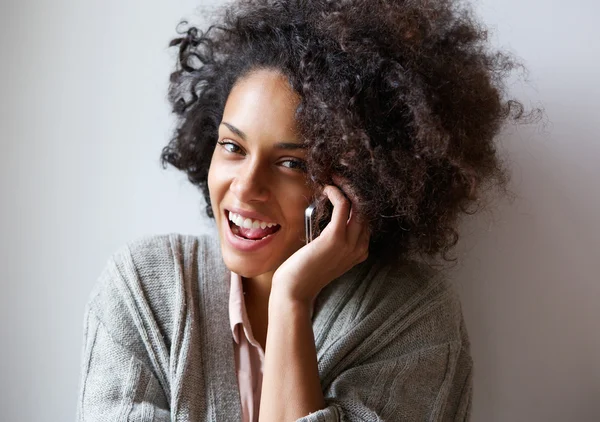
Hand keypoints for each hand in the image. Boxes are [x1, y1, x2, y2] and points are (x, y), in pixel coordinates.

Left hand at [270, 183, 369, 307]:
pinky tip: (328, 188)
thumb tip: (327, 216)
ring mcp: (349, 244)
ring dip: (347, 187)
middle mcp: (360, 248)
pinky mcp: (335, 238)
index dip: (357, 201)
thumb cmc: (304, 272)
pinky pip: (344, 206)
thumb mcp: (325, 255)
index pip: (366, 220)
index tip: (344, 187)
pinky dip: (337, 193)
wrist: (294, 291)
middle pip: (366, 210)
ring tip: (335, 177)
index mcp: (359, 252)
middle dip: (355, 190)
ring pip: (358, 205)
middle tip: (341, 176)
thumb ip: (332, 240)